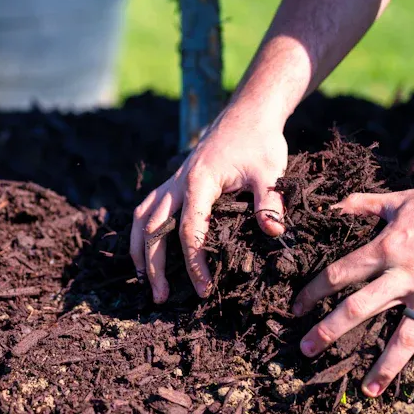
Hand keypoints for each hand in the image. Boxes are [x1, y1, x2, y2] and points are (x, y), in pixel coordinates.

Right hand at [131, 108, 288, 302]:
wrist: (247, 114)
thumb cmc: (260, 143)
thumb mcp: (270, 171)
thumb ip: (270, 202)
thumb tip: (273, 233)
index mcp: (199, 182)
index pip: (189, 230)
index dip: (194, 263)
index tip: (203, 289)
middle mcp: (178, 183)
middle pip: (154, 229)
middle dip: (154, 266)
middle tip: (161, 298)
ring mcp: (172, 182)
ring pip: (142, 219)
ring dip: (139, 251)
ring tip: (143, 282)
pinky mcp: (173, 183)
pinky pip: (147, 209)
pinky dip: (140, 233)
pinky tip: (144, 252)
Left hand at [291, 177, 413, 398]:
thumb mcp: (399, 199)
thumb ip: (362, 204)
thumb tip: (332, 205)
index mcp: (386, 248)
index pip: (339, 274)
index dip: (313, 292)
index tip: (296, 308)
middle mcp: (405, 274)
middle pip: (359, 308)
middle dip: (329, 331)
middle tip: (305, 351)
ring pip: (404, 336)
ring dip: (385, 366)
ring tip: (368, 391)